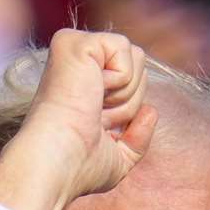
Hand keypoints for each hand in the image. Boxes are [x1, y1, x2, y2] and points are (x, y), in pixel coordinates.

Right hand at [0, 30, 157, 209]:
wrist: (58, 162)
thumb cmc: (78, 168)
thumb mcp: (117, 158)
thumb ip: (137, 138)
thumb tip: (151, 111)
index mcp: (82, 86)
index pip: (131, 81)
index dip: (126, 112)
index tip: (97, 130)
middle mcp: (76, 65)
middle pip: (139, 65)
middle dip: (129, 101)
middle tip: (96, 119)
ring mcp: (73, 49)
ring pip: (136, 55)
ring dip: (125, 93)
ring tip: (93, 107)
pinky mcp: (73, 42)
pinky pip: (125, 49)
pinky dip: (119, 79)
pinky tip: (91, 93)